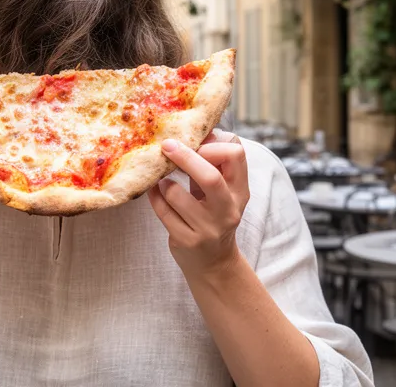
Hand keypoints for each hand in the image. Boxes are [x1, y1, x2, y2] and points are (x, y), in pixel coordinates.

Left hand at [149, 131, 249, 275]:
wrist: (213, 263)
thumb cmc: (213, 216)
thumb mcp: (222, 191)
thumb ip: (212, 164)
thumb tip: (192, 131)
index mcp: (240, 191)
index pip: (235, 155)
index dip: (213, 144)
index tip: (196, 143)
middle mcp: (227, 210)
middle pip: (210, 177)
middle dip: (185, 157)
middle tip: (167, 146)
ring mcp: (208, 228)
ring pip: (178, 195)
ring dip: (164, 183)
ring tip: (162, 180)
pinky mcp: (187, 241)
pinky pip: (163, 212)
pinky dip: (155, 197)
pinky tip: (155, 192)